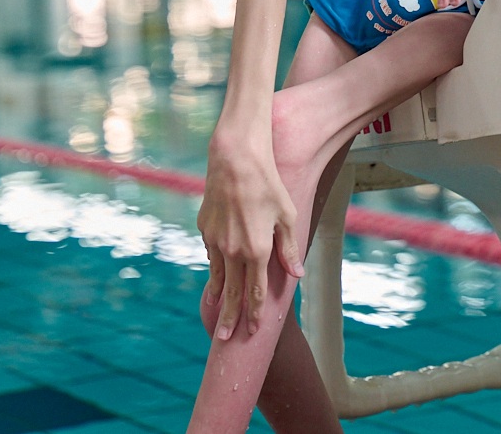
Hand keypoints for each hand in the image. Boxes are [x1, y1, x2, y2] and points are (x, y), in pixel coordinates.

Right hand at [197, 128, 303, 339]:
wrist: (235, 160)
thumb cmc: (268, 185)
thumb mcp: (288, 217)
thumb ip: (289, 249)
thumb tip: (296, 275)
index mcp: (257, 250)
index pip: (256, 291)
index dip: (255, 313)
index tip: (253, 331)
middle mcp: (233, 251)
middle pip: (232, 292)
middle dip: (230, 317)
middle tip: (224, 338)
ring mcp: (215, 241)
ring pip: (218, 276)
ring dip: (218, 297)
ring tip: (216, 313)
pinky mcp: (204, 230)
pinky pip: (212, 255)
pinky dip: (215, 269)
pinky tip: (216, 276)